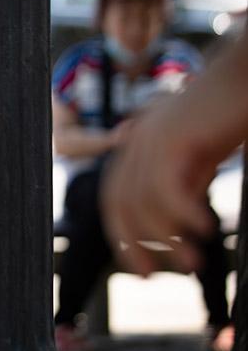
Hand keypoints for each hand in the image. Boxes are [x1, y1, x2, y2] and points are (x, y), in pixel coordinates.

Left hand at [101, 41, 247, 276]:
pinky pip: (166, 188)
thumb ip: (183, 181)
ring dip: (167, 238)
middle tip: (156, 276)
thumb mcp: (200, 155)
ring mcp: (150, 139)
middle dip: (133, 243)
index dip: (123, 237)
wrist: (246, 74)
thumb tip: (176, 225)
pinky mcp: (172, 138)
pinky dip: (182, 215)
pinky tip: (204, 231)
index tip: (141, 270)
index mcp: (137, 146)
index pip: (116, 200)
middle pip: (119, 204)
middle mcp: (135, 142)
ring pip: (144, 202)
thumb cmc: (228, 113)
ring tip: (192, 262)